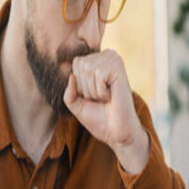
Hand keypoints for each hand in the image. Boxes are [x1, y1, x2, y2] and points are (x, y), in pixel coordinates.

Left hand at [64, 50, 149, 172]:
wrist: (115, 132)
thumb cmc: (99, 117)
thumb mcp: (76, 104)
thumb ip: (68, 92)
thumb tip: (71, 76)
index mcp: (98, 60)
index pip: (76, 63)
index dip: (80, 84)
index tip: (93, 95)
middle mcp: (107, 56)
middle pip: (80, 64)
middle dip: (86, 87)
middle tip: (101, 97)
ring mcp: (114, 60)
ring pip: (88, 69)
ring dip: (93, 90)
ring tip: (106, 97)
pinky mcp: (119, 67)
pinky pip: (98, 74)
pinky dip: (101, 90)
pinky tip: (112, 95)